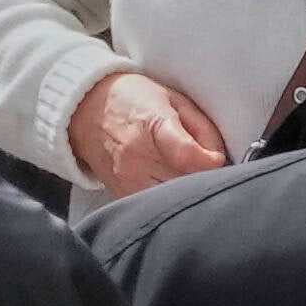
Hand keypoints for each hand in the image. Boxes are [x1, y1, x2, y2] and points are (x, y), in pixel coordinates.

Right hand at [71, 67, 228, 190]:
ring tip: (187, 174)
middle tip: (206, 167)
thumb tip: (220, 159)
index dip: (211, 162)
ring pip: (171, 198)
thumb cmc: (133, 100)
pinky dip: (167, 198)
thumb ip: (202, 129)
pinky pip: (154, 206)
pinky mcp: (120, 194)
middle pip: (185, 182)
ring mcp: (126, 178)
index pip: (187, 156)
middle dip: (203, 177)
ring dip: (186, 191)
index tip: (218, 159)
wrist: (86, 111)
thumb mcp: (174, 100)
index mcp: (151, 124)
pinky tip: (168, 182)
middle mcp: (136, 156)